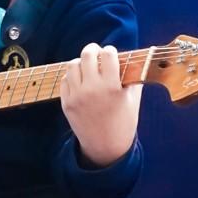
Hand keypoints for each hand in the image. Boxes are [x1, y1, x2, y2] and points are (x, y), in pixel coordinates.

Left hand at [60, 43, 141, 166]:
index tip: (112, 53)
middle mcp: (92, 90)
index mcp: (112, 87)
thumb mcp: (133, 100)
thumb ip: (133, 78)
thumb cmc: (123, 122)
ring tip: (87, 65)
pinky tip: (80, 80)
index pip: (108, 55)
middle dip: (93, 50)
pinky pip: (65, 80)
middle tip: (96, 51)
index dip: (110, 51)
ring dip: (81, 62)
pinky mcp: (66, 103)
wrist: (106, 147)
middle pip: (87, 55)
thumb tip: (132, 60)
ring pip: (72, 65)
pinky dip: (72, 76)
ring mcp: (76, 96)